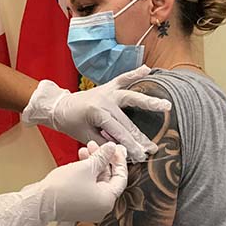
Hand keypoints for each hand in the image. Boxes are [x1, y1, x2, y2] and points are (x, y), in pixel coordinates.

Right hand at [0, 143, 127, 225]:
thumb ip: (102, 156)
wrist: (39, 202)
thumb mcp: (86, 167)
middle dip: (103, 159)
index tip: (115, 148)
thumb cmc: (62, 188)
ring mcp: (89, 207)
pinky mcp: (78, 206)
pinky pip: (87, 187)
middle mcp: (101, 207)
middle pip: (108, 179)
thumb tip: (112, 148)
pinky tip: (79, 160)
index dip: (118, 160)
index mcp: (107, 200)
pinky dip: (85, 174)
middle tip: (99, 145)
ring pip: (96, 181)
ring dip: (92, 164)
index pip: (121, 177)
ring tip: (85, 148)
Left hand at [21, 67, 170, 161]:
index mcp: (97, 113)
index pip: (119, 132)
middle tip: (153, 147)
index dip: (131, 146)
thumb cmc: (70, 123)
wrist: (58, 106)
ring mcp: (107, 91)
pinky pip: (123, 79)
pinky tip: (147, 69)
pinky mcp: (108, 87)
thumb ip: (103, 142)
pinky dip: (135, 73)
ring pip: (131, 97)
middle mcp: (105, 100)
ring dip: (149, 102)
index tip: (142, 156)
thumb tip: (123, 150)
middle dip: (140, 136)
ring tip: (166, 105)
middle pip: (128, 121)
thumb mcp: (84, 137)